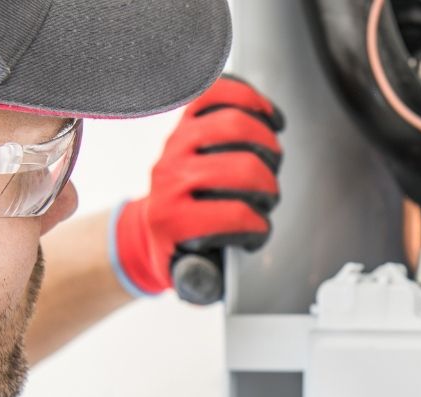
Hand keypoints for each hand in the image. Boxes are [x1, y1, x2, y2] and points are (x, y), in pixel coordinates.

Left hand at [113, 76, 284, 295]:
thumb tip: (210, 276)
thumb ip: (202, 281)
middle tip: (267, 197)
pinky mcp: (184, 121)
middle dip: (268, 186)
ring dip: (267, 145)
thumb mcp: (188, 277)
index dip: (258, 227)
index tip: (257, 231)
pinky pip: (219, 92)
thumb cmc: (179, 249)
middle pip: (243, 167)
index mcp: (171, 220)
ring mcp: (176, 144)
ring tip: (270, 161)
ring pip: (236, 125)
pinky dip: (250, 99)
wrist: (151, 227)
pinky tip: (267, 118)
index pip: (234, 215)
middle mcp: (170, 177)